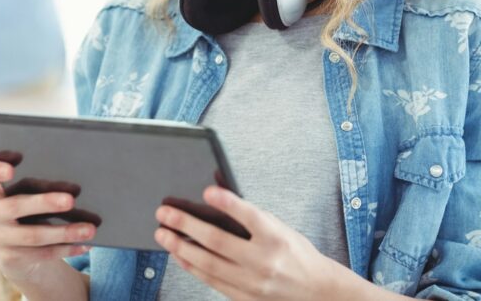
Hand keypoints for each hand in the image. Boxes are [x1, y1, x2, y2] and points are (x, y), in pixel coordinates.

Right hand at [0, 160, 95, 289]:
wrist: (17, 251)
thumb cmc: (30, 210)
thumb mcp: (30, 195)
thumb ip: (42, 187)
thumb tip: (76, 187)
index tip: (12, 169)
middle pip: (14, 206)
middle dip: (44, 203)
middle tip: (71, 200)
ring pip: (32, 235)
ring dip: (64, 232)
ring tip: (89, 229)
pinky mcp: (9, 259)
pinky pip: (41, 254)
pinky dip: (66, 248)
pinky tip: (85, 244)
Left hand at [154, 186, 345, 299]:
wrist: (316, 291)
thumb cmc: (296, 254)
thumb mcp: (281, 227)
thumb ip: (252, 216)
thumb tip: (219, 195)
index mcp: (276, 237)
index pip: (248, 215)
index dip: (227, 202)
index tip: (207, 191)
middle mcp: (264, 260)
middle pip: (218, 240)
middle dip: (186, 225)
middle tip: (164, 213)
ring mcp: (253, 282)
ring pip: (208, 263)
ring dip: (181, 247)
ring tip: (163, 234)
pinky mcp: (245, 298)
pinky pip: (212, 281)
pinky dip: (192, 267)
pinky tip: (179, 255)